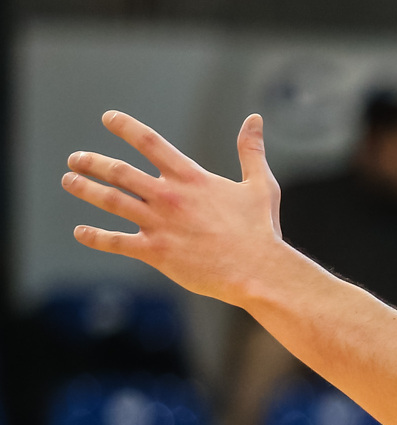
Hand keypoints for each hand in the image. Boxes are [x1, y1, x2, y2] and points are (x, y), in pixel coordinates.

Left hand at [62, 111, 286, 305]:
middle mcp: (168, 196)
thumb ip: (251, 151)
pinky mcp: (155, 252)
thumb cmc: (261, 231)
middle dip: (92, 162)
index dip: (125, 126)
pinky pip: (115, 242)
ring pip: (110, 200)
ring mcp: (159, 224)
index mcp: (191, 178)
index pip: (150, 142)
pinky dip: (94, 237)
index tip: (108, 118)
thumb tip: (255, 120)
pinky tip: (80, 232)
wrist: (257, 271)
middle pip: (118, 171)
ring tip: (70, 181)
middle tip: (76, 159)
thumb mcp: (261, 185)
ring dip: (84, 188)